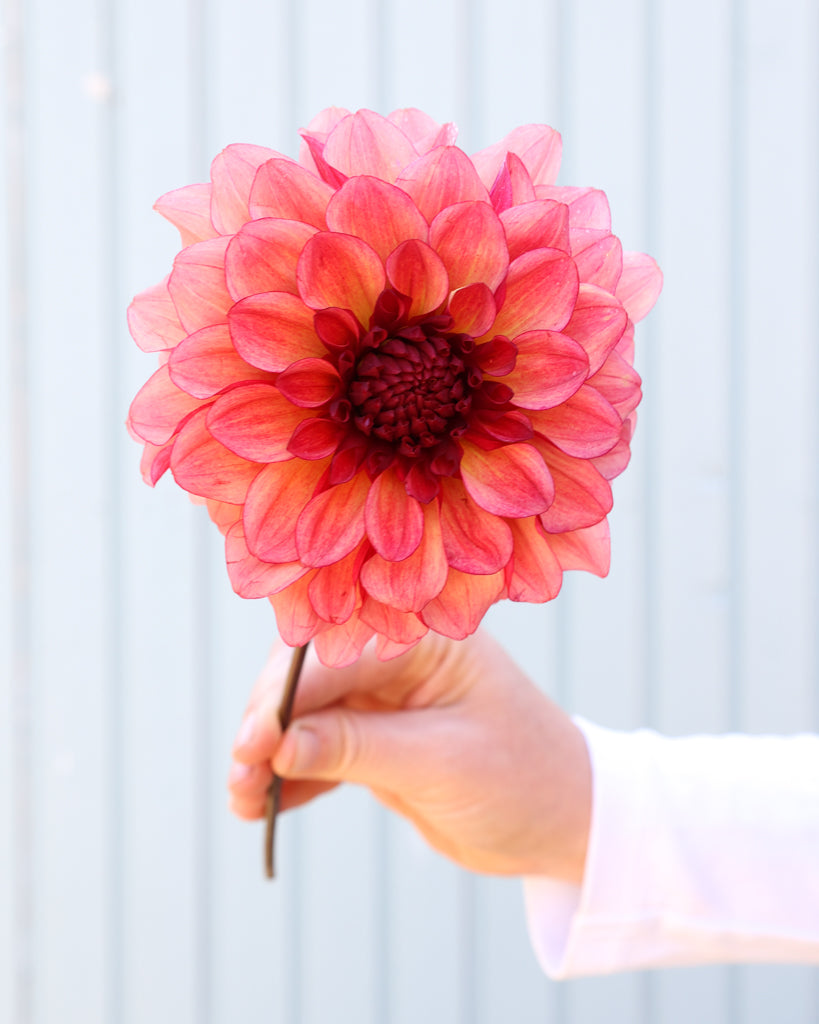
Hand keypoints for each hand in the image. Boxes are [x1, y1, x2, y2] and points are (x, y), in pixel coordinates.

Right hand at [228, 630, 591, 882]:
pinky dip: (291, 776)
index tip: (250, 742)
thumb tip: (275, 744)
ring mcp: (384, 700)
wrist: (566, 822)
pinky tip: (264, 805)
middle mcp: (398, 659)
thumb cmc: (524, 778)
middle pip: (309, 680)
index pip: (337, 656)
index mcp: (424, 639)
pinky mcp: (377, 740)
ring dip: (269, 755)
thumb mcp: (443, 763)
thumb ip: (358, 748)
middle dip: (268, 724)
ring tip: (243, 800)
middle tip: (240, 773)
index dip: (286, 696)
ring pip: (306, 718)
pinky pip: (320, 752)